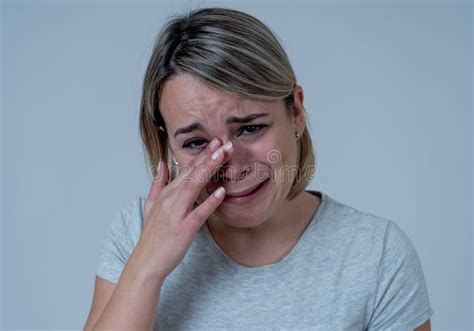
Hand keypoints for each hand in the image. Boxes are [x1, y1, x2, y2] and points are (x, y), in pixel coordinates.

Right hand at [137, 138, 232, 280]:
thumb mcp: (150, 205)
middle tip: (224, 142)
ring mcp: (177, 213)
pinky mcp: (184, 228)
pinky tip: (221, 192)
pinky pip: (199, 213)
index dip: (201, 155)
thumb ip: (158, 183)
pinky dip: (210, 201)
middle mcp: (171, 199)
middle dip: (208, 156)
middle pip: (192, 173)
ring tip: (223, 156)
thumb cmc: (152, 236)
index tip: (215, 142)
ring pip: (194, 186)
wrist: (146, 262)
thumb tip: (162, 164)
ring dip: (209, 169)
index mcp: (166, 194)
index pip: (186, 169)